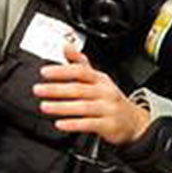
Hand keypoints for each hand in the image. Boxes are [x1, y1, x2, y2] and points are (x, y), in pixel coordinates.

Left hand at [33, 44, 150, 144]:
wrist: (133, 121)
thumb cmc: (109, 98)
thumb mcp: (98, 78)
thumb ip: (80, 64)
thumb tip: (66, 47)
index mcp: (100, 79)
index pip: (81, 71)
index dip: (62, 71)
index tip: (44, 71)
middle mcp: (105, 92)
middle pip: (79, 89)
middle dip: (56, 89)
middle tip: (38, 90)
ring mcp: (108, 109)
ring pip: (83, 106)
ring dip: (62, 107)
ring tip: (44, 106)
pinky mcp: (108, 125)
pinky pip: (89, 124)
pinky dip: (74, 124)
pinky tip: (60, 124)